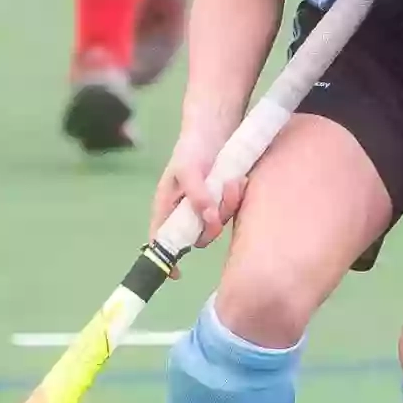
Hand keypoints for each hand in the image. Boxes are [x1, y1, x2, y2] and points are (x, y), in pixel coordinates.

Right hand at [152, 131, 243, 251]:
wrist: (217, 128)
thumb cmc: (192, 149)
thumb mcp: (189, 169)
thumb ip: (196, 195)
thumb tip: (208, 218)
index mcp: (168, 207)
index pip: (161, 240)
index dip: (166, 259)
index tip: (177, 274)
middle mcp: (186, 212)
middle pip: (198, 236)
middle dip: (211, 225)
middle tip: (220, 204)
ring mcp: (207, 207)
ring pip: (218, 224)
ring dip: (227, 206)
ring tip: (233, 183)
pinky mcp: (224, 201)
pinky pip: (232, 211)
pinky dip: (236, 198)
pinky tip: (240, 182)